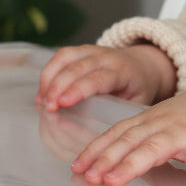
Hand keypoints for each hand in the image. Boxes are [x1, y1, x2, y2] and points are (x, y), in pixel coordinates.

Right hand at [36, 43, 175, 110]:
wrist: (144, 66)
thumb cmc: (139, 90)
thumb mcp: (138, 103)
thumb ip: (119, 114)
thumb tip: (99, 135)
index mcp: (122, 71)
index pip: (97, 79)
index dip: (78, 90)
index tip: (62, 103)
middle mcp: (106, 57)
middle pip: (76, 68)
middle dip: (58, 87)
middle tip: (47, 107)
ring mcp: (92, 50)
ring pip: (64, 58)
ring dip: (49, 78)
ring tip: (42, 101)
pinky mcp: (81, 50)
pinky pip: (60, 56)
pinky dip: (49, 72)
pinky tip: (43, 92)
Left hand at [71, 54, 185, 185]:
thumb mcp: (160, 124)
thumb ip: (139, 142)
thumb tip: (110, 166)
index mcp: (147, 122)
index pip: (115, 134)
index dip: (95, 150)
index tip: (77, 167)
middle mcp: (160, 125)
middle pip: (129, 141)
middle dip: (107, 159)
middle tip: (91, 177)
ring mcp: (183, 133)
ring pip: (155, 148)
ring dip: (133, 165)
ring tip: (116, 181)